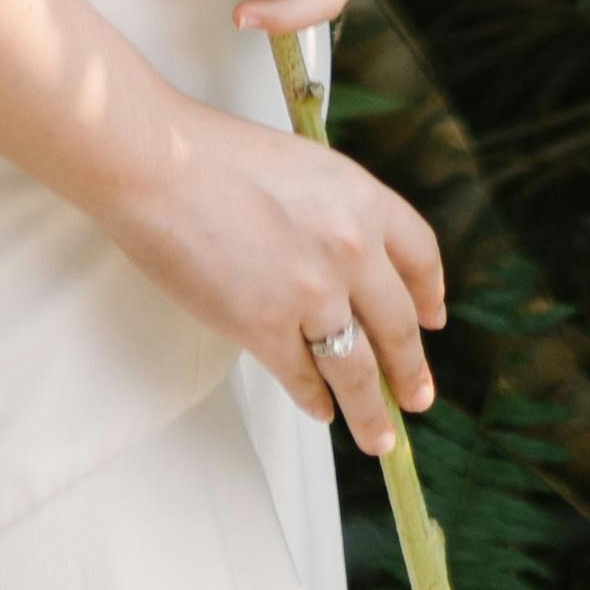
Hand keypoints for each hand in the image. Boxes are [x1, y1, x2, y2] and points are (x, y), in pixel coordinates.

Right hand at [108, 108, 443, 452]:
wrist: (157, 163)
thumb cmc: (210, 154)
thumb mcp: (300, 166)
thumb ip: (331, 211)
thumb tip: (338, 254)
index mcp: (363, 199)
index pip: (419, 256)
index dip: (429, 295)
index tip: (432, 319)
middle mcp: (352, 249)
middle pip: (398, 326)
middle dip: (411, 371)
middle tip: (417, 396)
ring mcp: (313, 294)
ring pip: (359, 370)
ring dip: (371, 411)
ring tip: (378, 435)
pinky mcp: (267, 328)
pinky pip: (304, 379)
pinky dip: (314, 401)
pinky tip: (318, 408)